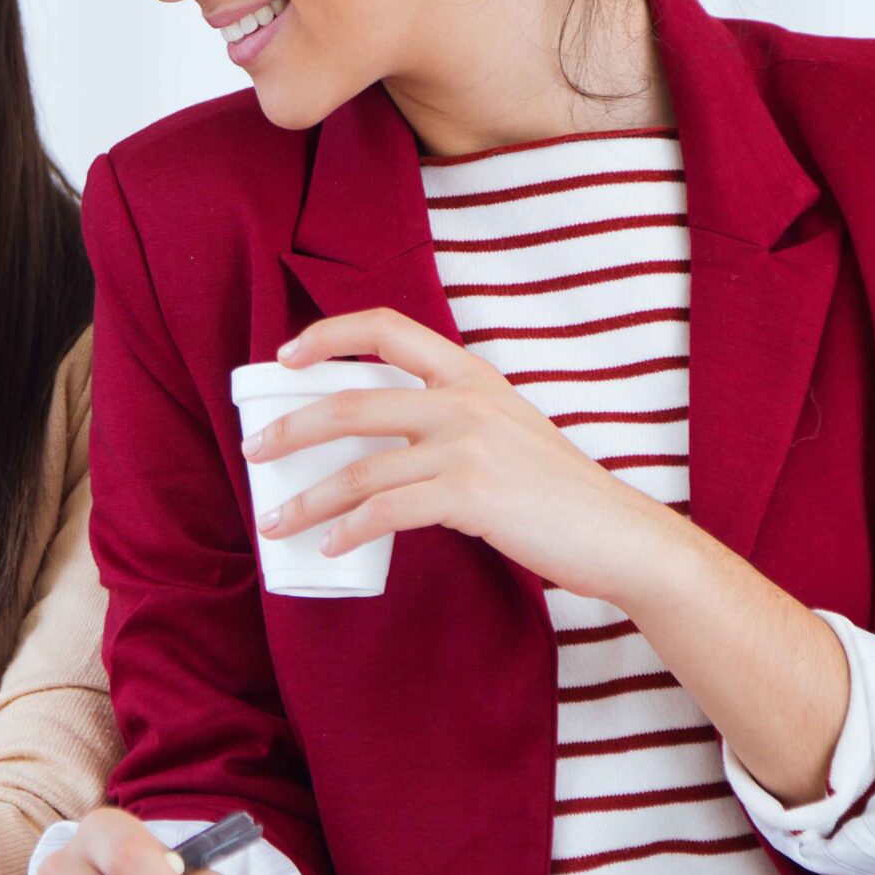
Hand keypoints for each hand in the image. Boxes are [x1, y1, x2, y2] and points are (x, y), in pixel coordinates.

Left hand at [248, 308, 690, 604]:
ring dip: (307, 501)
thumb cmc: (554, 491)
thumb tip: (375, 439)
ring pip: (359, 470)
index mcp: (471, 375)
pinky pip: (387, 512)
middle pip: (350, 404)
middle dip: (290, 429)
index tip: (286, 357)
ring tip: (274, 523)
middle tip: (255, 452)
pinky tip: (330, 547)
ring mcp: (468, 447)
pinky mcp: (471, 497)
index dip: (328, 335)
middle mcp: (465, 401)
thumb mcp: (504, 429)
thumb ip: (449, 418)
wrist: (620, 534)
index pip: (388, 328)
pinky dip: (349, 531)